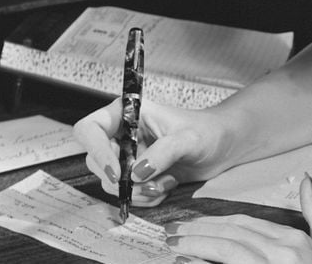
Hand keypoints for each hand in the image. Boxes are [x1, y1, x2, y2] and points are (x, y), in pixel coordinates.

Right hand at [73, 98, 234, 205]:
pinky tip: (167, 185)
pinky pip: (129, 194)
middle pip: (95, 161)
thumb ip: (164, 152)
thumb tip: (137, 172)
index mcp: (127, 114)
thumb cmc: (207, 131)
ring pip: (112, 183)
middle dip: (121, 179)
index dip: (97, 152)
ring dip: (138, 191)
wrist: (221, 147)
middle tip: (148, 183)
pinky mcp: (138, 176)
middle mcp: (122, 135)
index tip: (118, 172)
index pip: (89, 130)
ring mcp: (128, 157)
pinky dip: (147, 197)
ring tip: (167, 181)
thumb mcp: (189, 138)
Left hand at [164, 174, 311, 263]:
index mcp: (295, 239)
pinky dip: (204, 263)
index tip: (195, 222)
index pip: (247, 223)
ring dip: (195, 243)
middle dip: (198, 229)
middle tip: (172, 229)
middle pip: (232, 232)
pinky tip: (186, 260)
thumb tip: (307, 181)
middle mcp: (283, 251)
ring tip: (173, 243)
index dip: (218, 221)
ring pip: (226, 248)